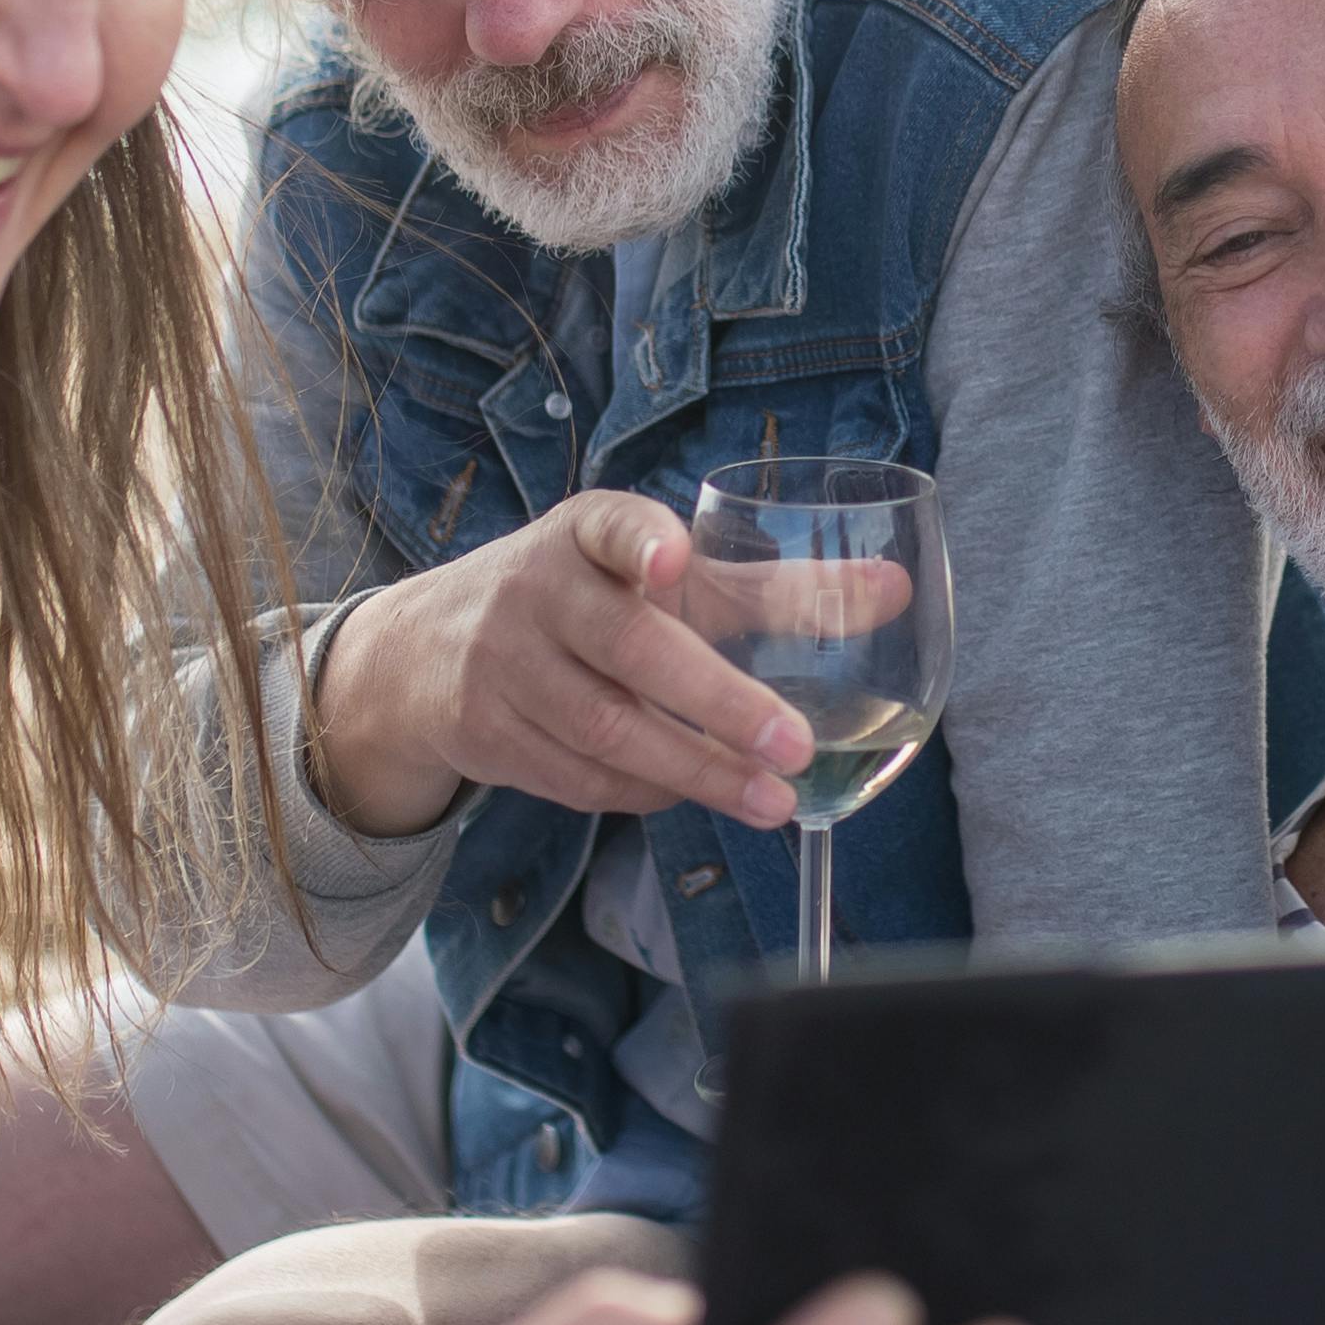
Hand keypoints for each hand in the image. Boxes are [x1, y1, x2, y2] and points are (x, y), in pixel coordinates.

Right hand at [303, 494, 820, 838]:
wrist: (427, 653)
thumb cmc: (583, 599)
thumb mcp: (659, 575)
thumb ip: (772, 587)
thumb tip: (897, 590)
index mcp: (585, 533)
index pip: (611, 525)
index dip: (639, 541)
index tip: (671, 559)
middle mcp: (537, 591)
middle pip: (630, 651)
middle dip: (719, 704)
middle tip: (797, 745)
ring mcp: (504, 667)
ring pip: (607, 731)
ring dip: (698, 771)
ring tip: (774, 799)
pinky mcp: (488, 735)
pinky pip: (580, 778)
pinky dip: (646, 792)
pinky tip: (695, 792)